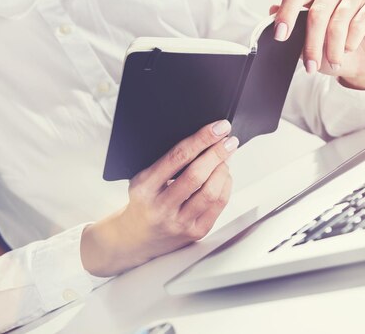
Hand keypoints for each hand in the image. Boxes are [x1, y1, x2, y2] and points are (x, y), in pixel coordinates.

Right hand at [81, 120, 237, 276]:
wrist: (135, 238)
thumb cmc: (144, 201)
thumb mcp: (144, 178)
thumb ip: (169, 162)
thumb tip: (205, 139)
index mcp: (145, 187)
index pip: (178, 157)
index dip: (202, 139)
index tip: (218, 127)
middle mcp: (161, 207)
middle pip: (197, 175)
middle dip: (217, 153)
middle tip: (229, 140)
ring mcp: (179, 223)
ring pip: (211, 192)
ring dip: (224, 169)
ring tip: (226, 157)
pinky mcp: (195, 233)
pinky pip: (218, 205)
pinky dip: (226, 185)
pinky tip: (224, 176)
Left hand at [270, 0, 364, 89]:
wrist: (361, 64)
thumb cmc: (333, 49)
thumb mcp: (307, 43)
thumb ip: (291, 27)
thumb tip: (272, 9)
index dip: (287, 14)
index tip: (280, 36)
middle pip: (318, 11)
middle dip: (312, 43)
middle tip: (310, 65)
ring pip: (339, 19)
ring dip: (334, 47)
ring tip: (334, 62)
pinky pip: (360, 20)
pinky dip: (352, 40)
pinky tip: (350, 48)